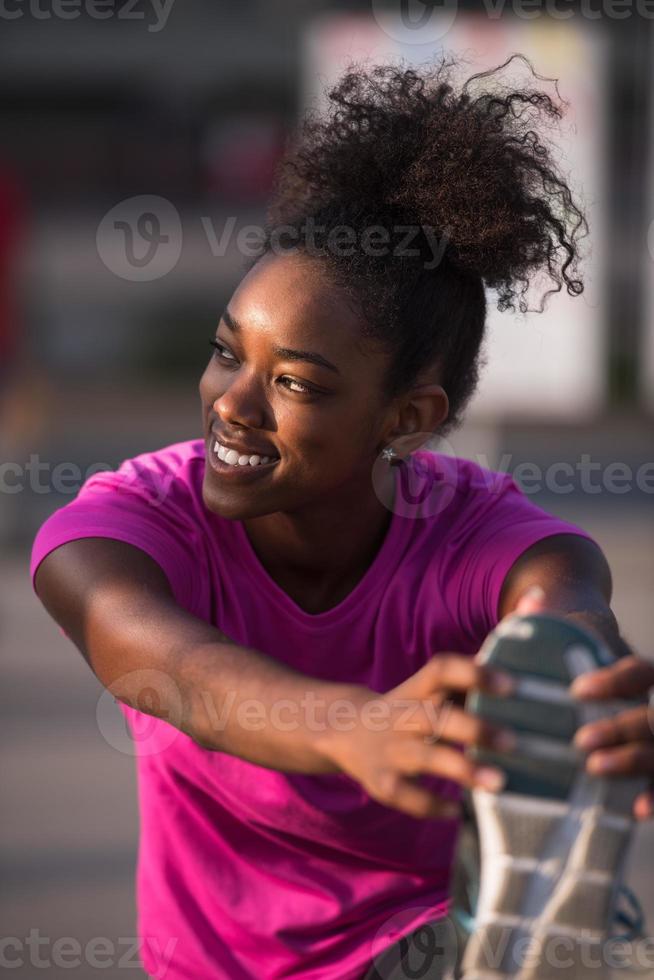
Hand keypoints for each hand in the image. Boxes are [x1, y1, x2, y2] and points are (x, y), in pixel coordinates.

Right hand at [316, 602, 546, 820]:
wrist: (342, 729)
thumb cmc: (415, 702)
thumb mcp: (442, 678)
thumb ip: (492, 644)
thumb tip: (540, 597)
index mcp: (420, 687)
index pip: (442, 669)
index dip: (474, 674)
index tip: (512, 685)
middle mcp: (403, 715)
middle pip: (434, 718)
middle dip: (474, 729)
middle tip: (515, 742)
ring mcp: (390, 750)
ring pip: (423, 759)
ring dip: (460, 770)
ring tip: (499, 783)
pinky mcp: (381, 783)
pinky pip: (405, 797)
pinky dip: (430, 805)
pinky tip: (457, 812)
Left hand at [515, 587, 653, 821]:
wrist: (599, 699)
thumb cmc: (577, 671)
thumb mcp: (565, 649)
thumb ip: (547, 625)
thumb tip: (530, 599)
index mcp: (641, 676)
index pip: (641, 672)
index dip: (614, 681)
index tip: (576, 690)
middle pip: (652, 715)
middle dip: (621, 727)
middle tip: (580, 741)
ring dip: (634, 761)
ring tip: (593, 769)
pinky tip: (637, 810)